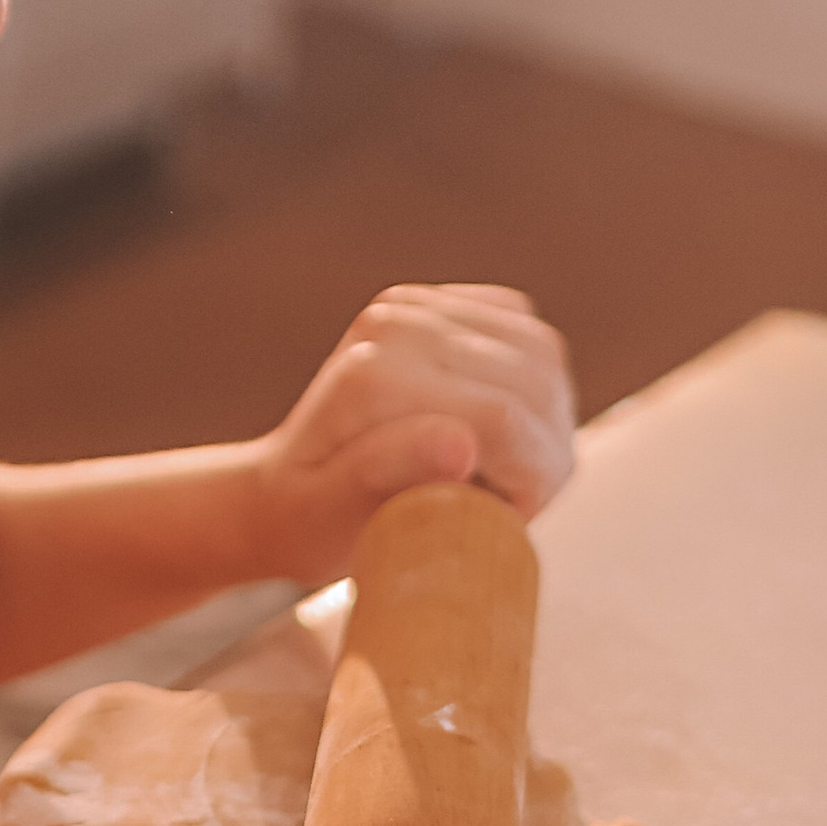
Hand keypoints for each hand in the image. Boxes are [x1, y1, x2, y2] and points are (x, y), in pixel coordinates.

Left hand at [250, 282, 573, 586]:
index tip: (487, 514)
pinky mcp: (440, 305)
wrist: (286, 490)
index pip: (501, 419)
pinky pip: (527, 336)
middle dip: (535, 448)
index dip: (522, 479)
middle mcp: (392, 324)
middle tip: (495, 494)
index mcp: (370, 377)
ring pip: (540, 353)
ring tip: (496, 463)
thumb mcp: (334, 515)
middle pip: (530, 381)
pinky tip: (491, 419)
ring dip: (537, 415)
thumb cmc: (312, 520)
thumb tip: (462, 443)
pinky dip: (527, 385)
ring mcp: (415, 307)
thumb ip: (394, 473)